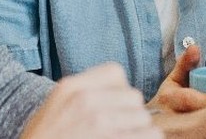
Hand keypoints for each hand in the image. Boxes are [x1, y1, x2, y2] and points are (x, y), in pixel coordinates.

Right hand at [20, 62, 158, 138]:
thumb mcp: (56, 106)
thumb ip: (84, 94)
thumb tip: (119, 96)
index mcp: (71, 87)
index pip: (116, 73)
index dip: (118, 91)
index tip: (112, 107)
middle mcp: (87, 101)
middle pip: (134, 97)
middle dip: (130, 114)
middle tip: (118, 129)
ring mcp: (100, 123)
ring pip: (144, 119)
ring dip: (139, 131)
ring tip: (122, 137)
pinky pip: (149, 135)